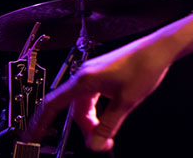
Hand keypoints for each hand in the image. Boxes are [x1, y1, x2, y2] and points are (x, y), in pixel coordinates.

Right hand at [28, 34, 174, 151]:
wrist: (160, 48)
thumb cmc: (145, 66)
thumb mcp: (126, 102)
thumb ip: (108, 125)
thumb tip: (96, 144)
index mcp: (85, 80)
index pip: (52, 104)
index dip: (40, 123)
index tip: (32, 136)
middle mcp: (85, 74)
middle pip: (72, 108)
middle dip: (84, 127)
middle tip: (99, 140)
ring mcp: (94, 73)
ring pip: (83, 103)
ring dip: (92, 119)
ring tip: (108, 129)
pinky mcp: (103, 73)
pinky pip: (92, 96)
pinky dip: (97, 109)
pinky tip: (110, 113)